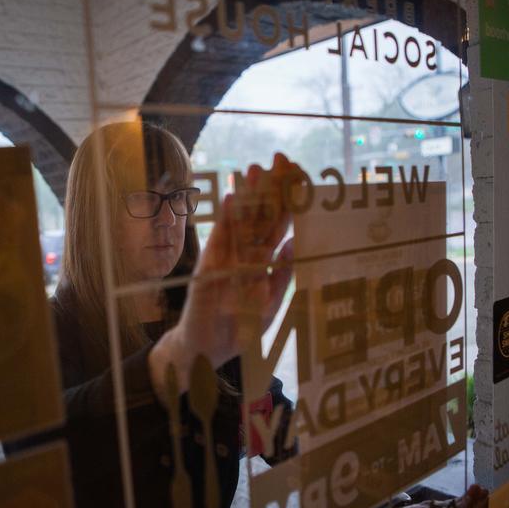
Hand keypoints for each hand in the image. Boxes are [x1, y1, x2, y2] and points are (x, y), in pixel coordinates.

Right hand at [150, 153, 303, 394]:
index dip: (290, 200)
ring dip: (246, 195)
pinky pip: (218, 240)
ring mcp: (227, 258)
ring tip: (253, 169)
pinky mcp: (210, 268)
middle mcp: (246, 253)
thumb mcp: (270, 303)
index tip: (299, 174)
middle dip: (270, 187)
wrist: (209, 350)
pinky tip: (230, 198)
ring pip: (240, 221)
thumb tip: (298, 243)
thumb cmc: (240, 329)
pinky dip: (224, 220)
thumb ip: (283, 274)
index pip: (280, 224)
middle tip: (278, 157)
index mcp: (264, 261)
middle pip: (261, 215)